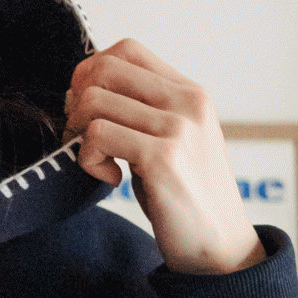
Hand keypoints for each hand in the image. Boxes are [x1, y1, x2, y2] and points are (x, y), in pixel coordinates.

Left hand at [62, 39, 264, 275]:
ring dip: (79, 133)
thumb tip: (84, 89)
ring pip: (94, 101)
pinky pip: (97, 136)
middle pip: (104, 68)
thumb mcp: (172, 141)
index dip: (92, 72)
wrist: (220, 247)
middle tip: (82, 135)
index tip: (88, 109)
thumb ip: (143, 112)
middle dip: (77, 99)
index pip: (127, 49)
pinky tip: (110, 179)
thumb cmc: (187, 197)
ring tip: (97, 160)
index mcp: (190, 93)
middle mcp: (187, 103)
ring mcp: (177, 129)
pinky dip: (88, 160)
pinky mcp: (163, 159)